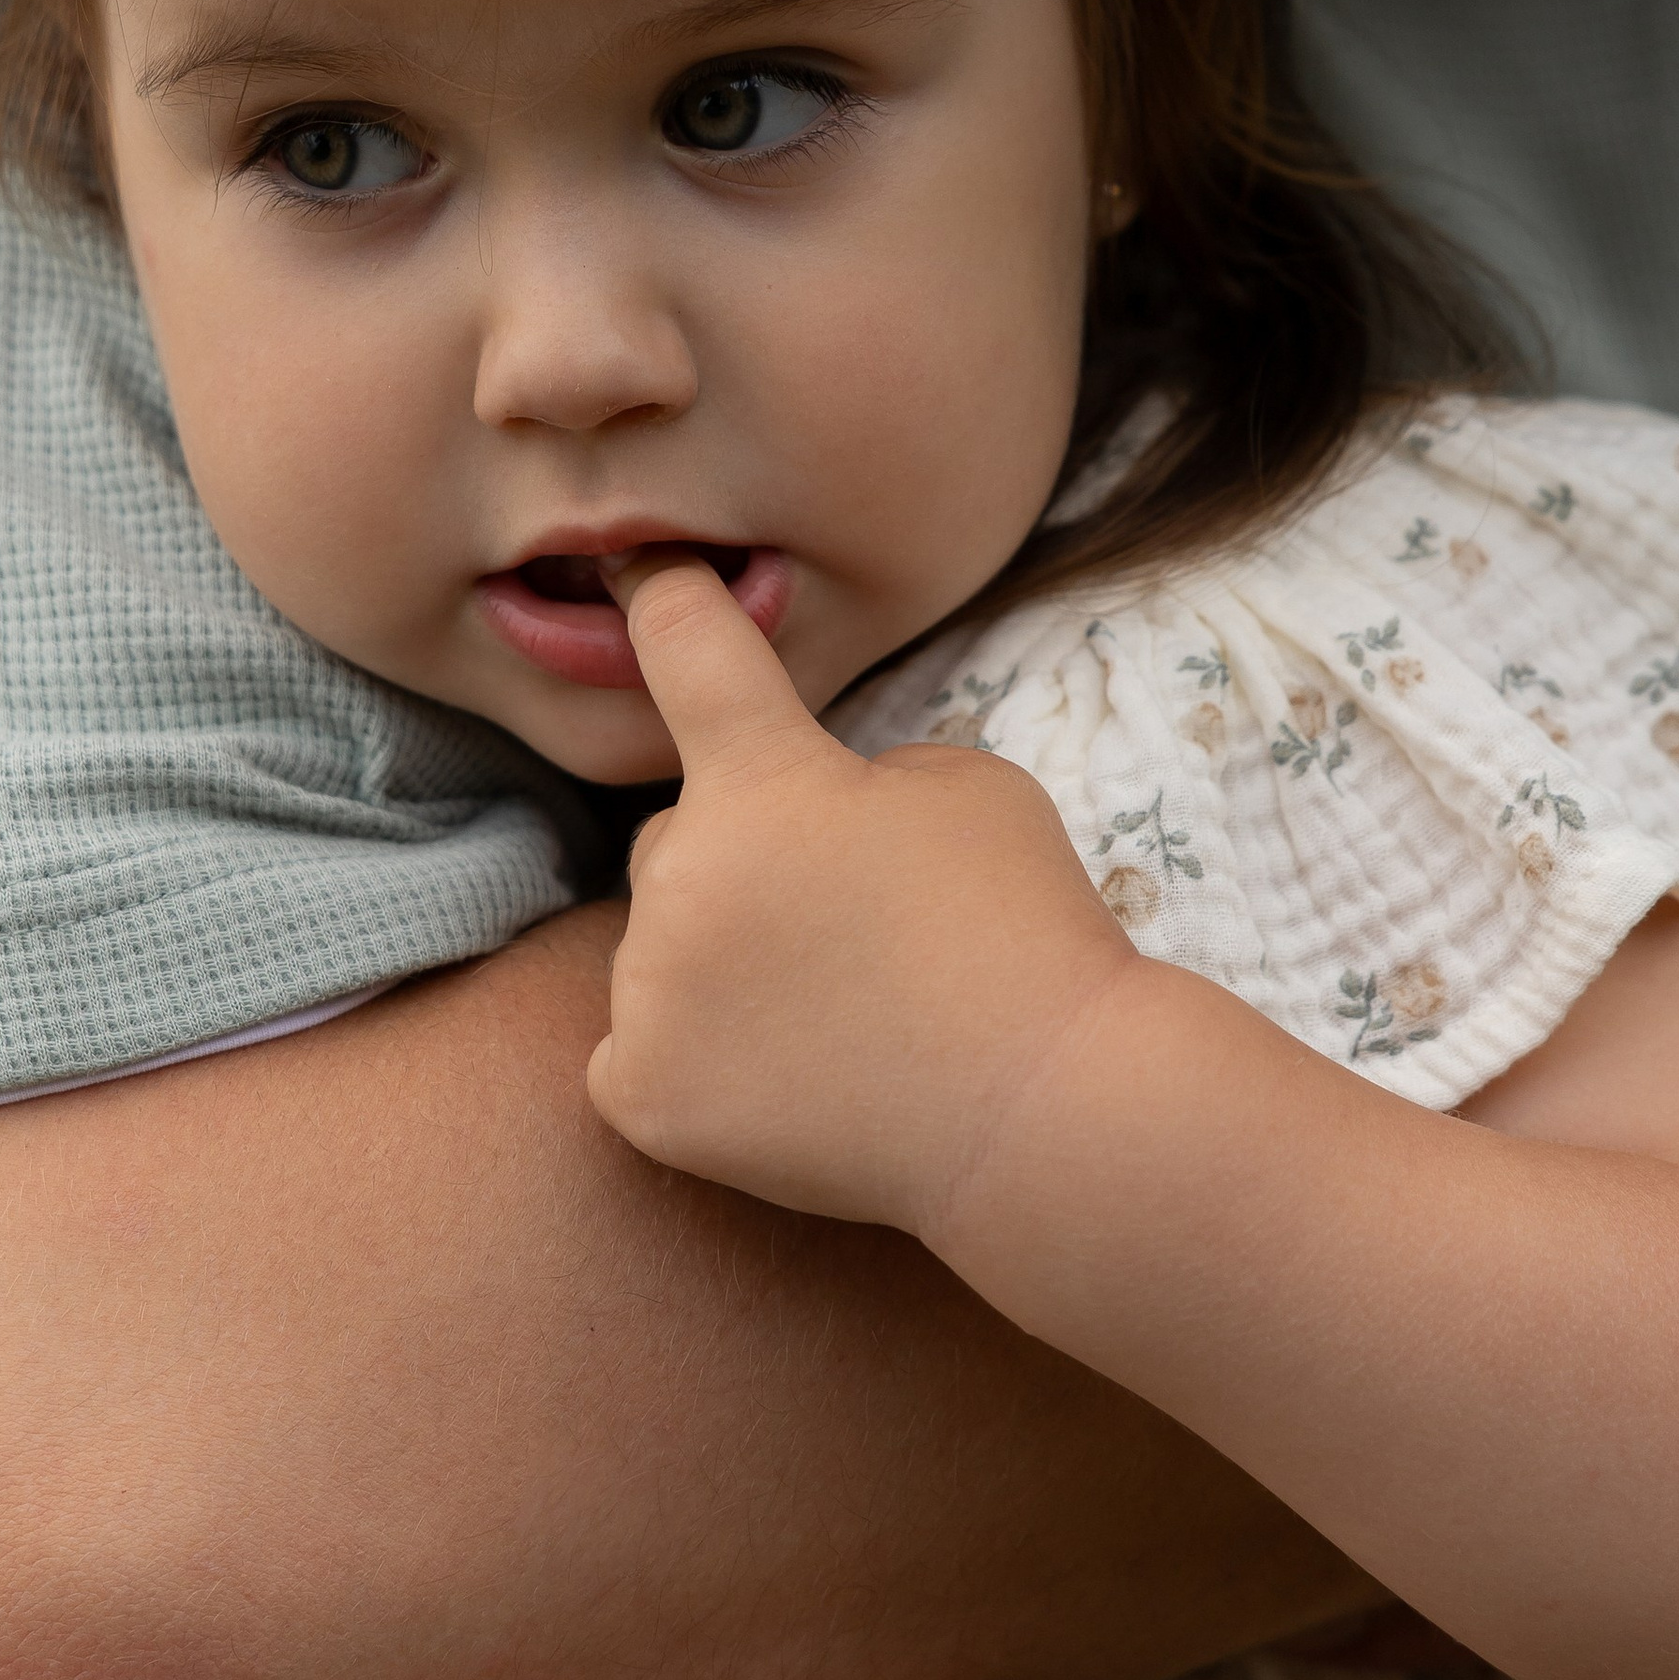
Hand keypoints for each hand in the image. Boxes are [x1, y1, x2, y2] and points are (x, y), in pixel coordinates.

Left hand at [585, 553, 1142, 1243]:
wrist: (1042, 1112)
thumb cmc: (1023, 932)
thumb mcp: (967, 787)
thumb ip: (861, 775)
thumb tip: (812, 815)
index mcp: (760, 780)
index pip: (686, 649)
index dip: (663, 598)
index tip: (637, 567)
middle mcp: (681, 874)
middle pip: (677, 840)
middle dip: (739, 863)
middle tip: (847, 928)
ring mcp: (650, 993)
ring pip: (658, 949)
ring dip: (715, 964)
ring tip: (837, 1015)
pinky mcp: (645, 1097)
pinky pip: (636, 1052)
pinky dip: (691, 1061)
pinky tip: (782, 1078)